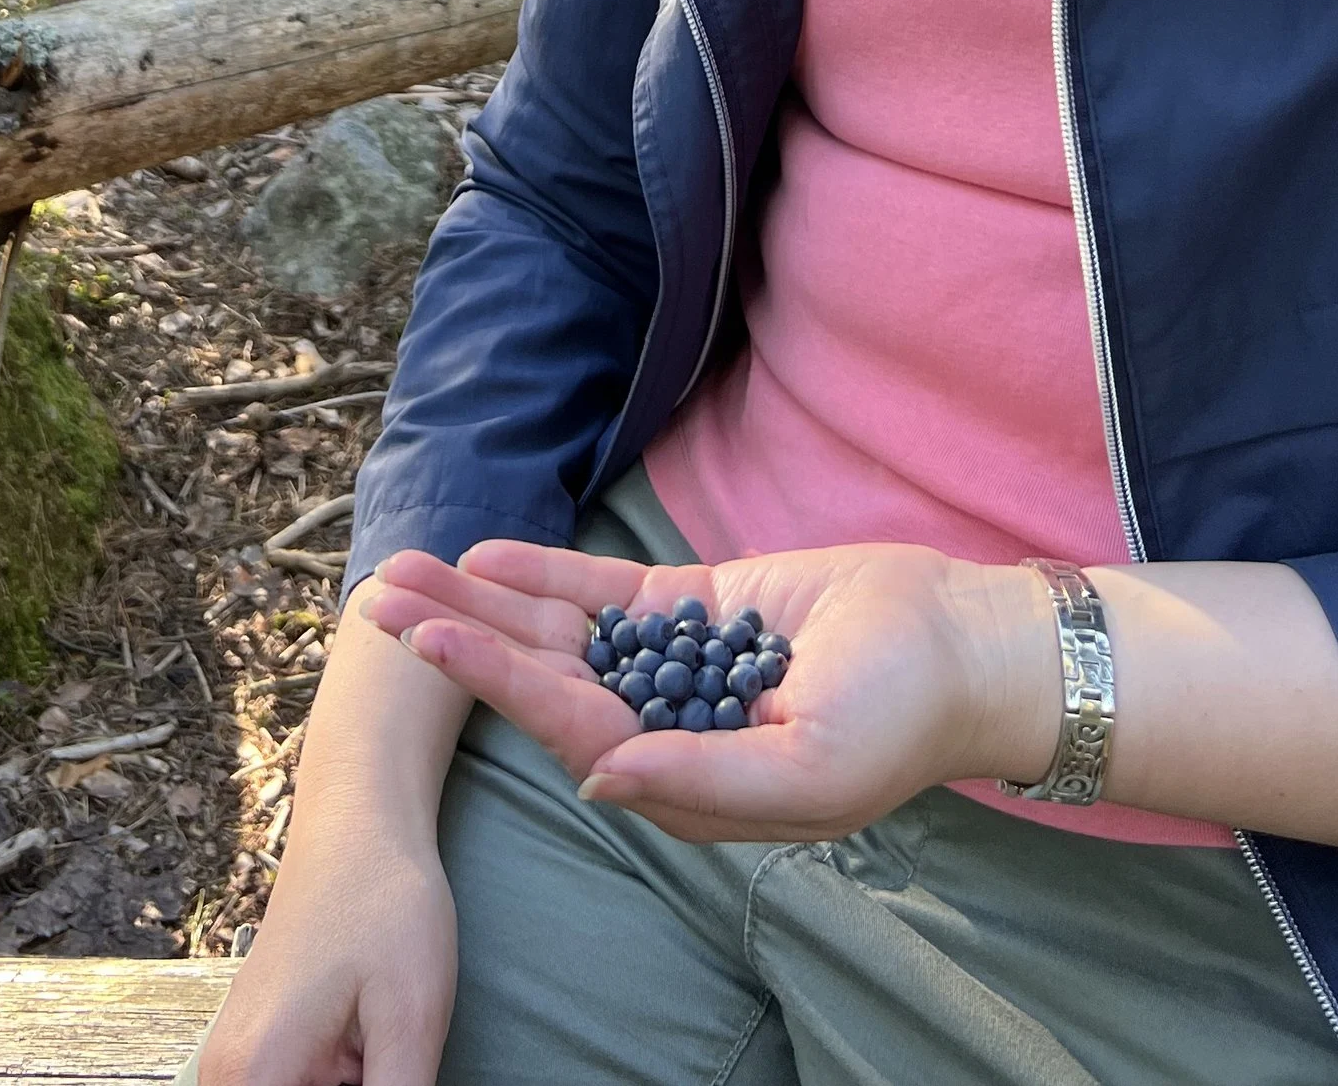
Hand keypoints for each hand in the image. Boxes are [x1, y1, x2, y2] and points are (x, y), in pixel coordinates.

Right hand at [190, 818, 456, 1085]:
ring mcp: (234, 1067)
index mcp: (255, 1079)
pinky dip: (338, 1084)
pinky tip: (369, 1055)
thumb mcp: (410, 1020)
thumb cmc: (385, 904)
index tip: (386, 1077)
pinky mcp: (255, 1056)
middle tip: (388, 1057)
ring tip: (380, 1047)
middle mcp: (226, 1080)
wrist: (356, 825)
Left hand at [365, 535, 1054, 847]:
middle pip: (540, 681)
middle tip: (376, 601)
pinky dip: (548, 576)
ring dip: (484, 603)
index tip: (428, 642)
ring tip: (407, 570)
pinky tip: (488, 555)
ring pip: (559, 635)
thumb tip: (599, 779)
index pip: (567, 728)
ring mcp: (677, 666)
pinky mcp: (700, 611)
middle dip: (460, 640)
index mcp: (682, 781)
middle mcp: (663, 727)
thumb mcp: (806, 769)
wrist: (961, 648)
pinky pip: (607, 598)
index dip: (494, 682)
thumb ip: (700, 778)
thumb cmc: (897, 722)